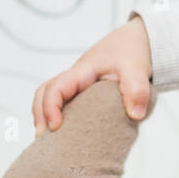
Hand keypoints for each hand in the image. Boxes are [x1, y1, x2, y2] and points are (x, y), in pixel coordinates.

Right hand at [33, 16, 152, 136]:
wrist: (138, 38)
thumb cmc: (132, 49)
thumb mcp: (137, 68)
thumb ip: (137, 90)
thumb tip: (134, 115)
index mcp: (82, 71)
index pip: (55, 87)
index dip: (50, 107)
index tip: (55, 126)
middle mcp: (75, 78)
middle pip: (44, 93)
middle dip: (40, 115)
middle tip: (44, 138)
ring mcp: (79, 84)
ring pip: (51, 97)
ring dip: (46, 115)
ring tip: (51, 139)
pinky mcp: (85, 91)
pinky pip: (65, 102)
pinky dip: (60, 115)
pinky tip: (69, 133)